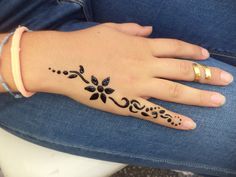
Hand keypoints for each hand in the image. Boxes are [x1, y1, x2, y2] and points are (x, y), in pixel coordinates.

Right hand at [7, 23, 232, 129]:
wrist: (64, 60)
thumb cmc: (86, 43)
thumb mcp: (111, 29)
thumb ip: (134, 29)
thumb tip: (150, 29)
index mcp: (141, 46)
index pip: (175, 48)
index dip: (193, 52)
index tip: (207, 56)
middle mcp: (145, 65)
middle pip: (183, 70)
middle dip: (207, 74)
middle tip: (226, 80)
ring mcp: (138, 85)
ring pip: (175, 91)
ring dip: (199, 96)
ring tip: (218, 100)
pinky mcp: (126, 103)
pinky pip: (154, 112)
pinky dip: (173, 119)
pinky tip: (190, 124)